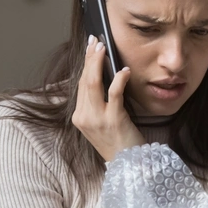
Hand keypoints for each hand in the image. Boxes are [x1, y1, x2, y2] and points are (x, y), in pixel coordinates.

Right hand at [72, 35, 144, 161]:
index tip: (90, 48)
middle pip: (85, 81)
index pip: (80, 85)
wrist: (128, 166)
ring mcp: (97, 119)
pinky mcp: (113, 120)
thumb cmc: (119, 143)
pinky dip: (119, 80)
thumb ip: (98, 104)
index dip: (85, 65)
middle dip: (90, 59)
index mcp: (79, 117)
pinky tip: (124, 70)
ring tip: (103, 48)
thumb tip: (104, 77)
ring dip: (98, 63)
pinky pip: (114, 94)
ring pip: (93, 84)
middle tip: (95, 41)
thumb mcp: (102, 123)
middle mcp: (85, 117)